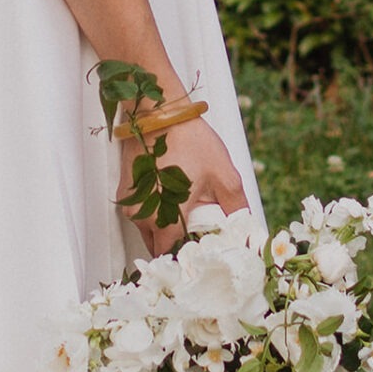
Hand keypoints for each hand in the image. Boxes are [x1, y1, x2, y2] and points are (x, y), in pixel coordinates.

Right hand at [117, 116, 248, 255]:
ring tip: (183, 214)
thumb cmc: (188, 140)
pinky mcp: (125, 193)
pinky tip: (168, 198)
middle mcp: (144, 219)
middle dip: (175, 246)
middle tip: (194, 235)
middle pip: (159, 248)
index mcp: (166, 221)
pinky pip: (140, 214)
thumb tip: (246, 227)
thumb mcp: (223, 174)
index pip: (172, 257)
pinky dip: (152, 213)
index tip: (198, 255)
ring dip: (163, 230)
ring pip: (148, 232)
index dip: (185, 259)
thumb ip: (236, 206)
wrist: (156, 111)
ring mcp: (132, 206)